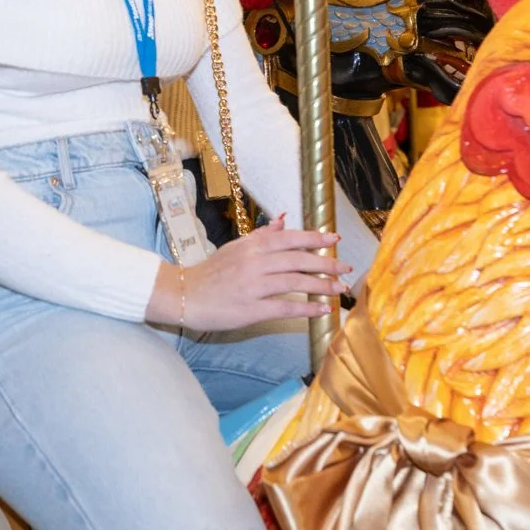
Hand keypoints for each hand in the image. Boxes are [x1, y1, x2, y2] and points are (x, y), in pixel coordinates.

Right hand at [144, 216, 347, 331]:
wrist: (184, 294)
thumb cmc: (211, 272)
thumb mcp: (235, 248)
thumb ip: (260, 235)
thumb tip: (282, 220)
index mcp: (251, 246)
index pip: (289, 238)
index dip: (314, 238)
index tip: (335, 240)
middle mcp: (254, 262)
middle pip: (297, 259)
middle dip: (326, 263)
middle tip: (346, 268)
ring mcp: (253, 286)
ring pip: (295, 281)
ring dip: (321, 285)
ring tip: (339, 289)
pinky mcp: (251, 309)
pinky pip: (285, 306)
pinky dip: (306, 308)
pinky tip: (322, 309)